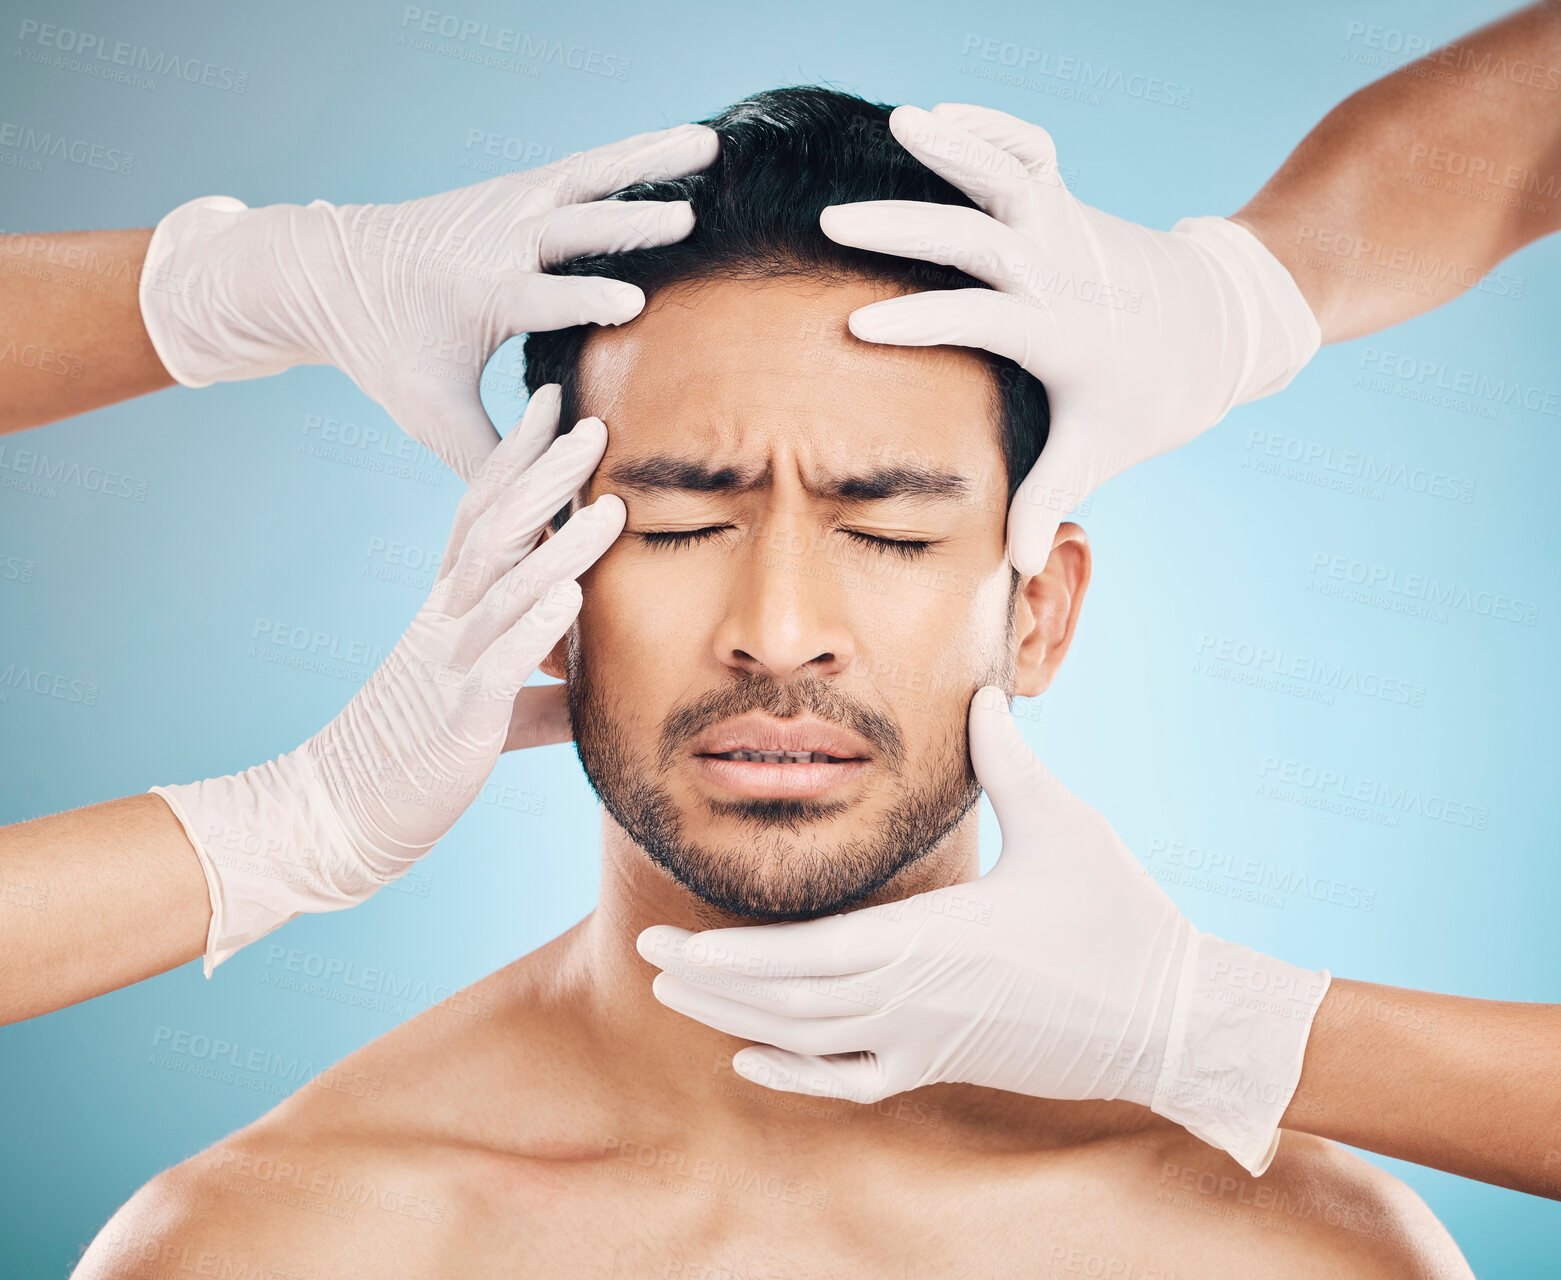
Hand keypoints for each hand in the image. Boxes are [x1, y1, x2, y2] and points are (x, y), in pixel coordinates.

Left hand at [139, 123, 717, 480]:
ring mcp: (509, 204)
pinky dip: (635, 153)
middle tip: (687, 219)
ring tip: (710, 144)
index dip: (584, 301)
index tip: (634, 303)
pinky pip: (587, 166)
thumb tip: (540, 526)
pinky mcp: (518, 188)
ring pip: (590, 176)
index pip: (540, 298)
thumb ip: (488, 462)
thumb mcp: (428, 413)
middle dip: (628, 223)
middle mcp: (498, 238)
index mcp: (479, 293)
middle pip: (573, 226)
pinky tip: (683, 143)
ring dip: (649, 160)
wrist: (328, 267)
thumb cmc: (383, 347)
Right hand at [152, 385, 619, 971]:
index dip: (516, 457)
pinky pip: (496, 666)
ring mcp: (448, 669)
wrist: (341, 821)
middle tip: (593, 424)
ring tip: (611, 508)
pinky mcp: (458, 722)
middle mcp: (446, 625)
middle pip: (494, 531)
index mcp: (450, 612)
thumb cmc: (414, 759)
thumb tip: (591, 694)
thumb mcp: (488, 712)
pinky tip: (570, 594)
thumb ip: (539, 692)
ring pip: (503, 591)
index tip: (554, 402)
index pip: (482, 515)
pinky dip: (533, 628)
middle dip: (544, 476)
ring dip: (559, 545)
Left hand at [638, 687, 1329, 1175]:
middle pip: (786, 1003)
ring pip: (807, 1042)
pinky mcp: (940, 1064)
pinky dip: (793, 1074)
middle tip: (649, 956)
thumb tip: (980, 691)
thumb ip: (1012, 760)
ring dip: (736, 1021)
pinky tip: (749, 1062)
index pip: (805, 958)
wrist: (1171, 1019)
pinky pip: (850, 1082)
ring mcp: (924, 1042)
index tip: (672, 941)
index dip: (731, 956)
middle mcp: (913, 1001)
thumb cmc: (1118, 917)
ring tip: (677, 999)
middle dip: (710, 983)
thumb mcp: (1065, 826)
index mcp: (931, 941)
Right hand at [818, 103, 1319, 573]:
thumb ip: (1050, 498)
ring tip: (897, 122)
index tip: (857, 326)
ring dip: (954, 146)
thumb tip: (1020, 570)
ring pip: (1008, 172)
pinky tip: (938, 115)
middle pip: (979, 236)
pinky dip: (989, 126)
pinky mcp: (1068, 201)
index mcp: (1061, 333)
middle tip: (833, 224)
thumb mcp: (1100, 451)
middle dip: (906, 229)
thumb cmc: (1152, 395)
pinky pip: (1030, 147)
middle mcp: (1061, 268)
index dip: (922, 322)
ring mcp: (1066, 225)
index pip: (982, 321)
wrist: (1224, 324)